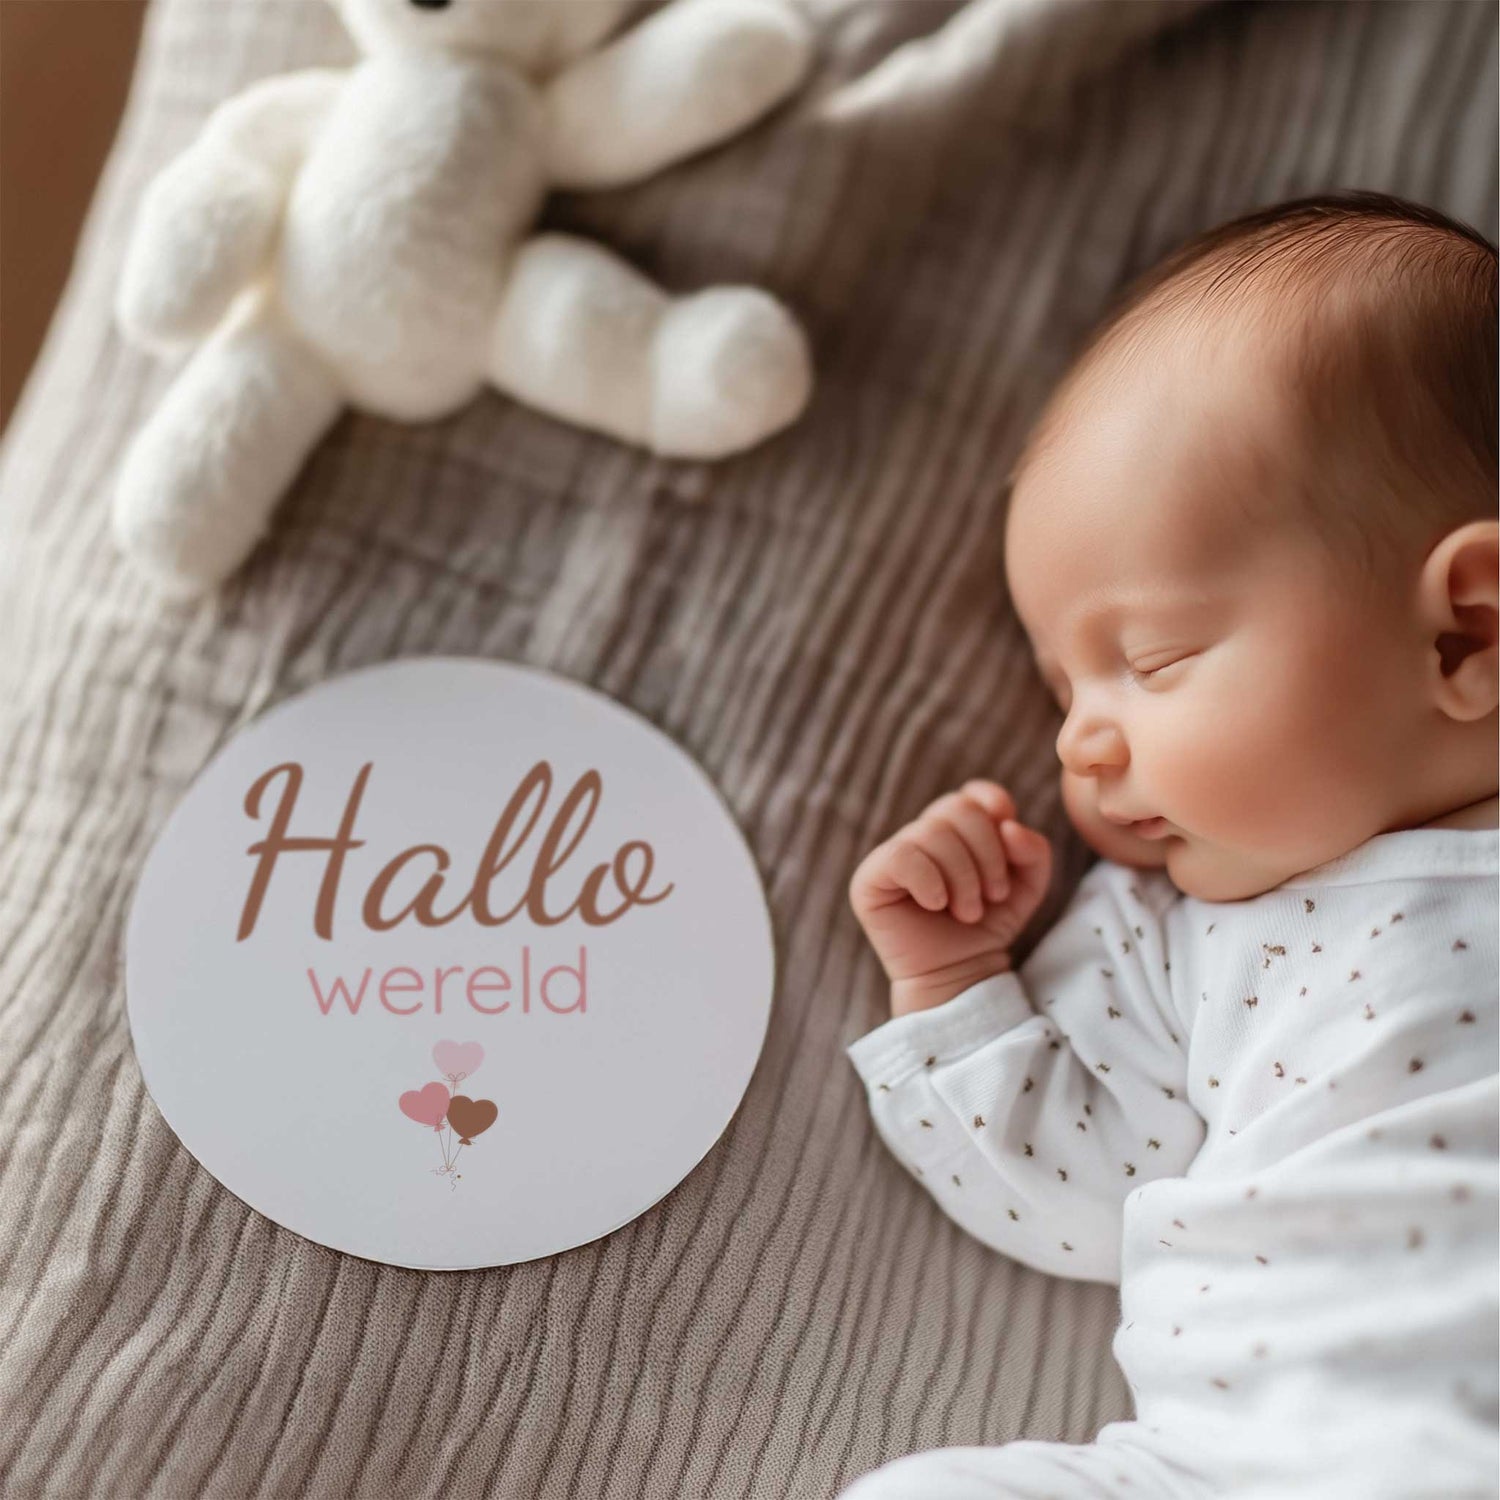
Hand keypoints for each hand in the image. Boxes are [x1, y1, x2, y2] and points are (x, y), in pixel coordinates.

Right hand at [848, 780, 1052, 1016]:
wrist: (961, 973)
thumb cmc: (988, 927)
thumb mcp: (1027, 886)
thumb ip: (1033, 850)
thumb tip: (1009, 825)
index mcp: (955, 830)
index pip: (971, 793)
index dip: (993, 804)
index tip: (1009, 836)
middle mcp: (921, 836)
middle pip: (957, 809)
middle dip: (987, 854)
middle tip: (992, 896)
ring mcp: (893, 855)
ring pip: (932, 833)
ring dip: (962, 877)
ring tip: (967, 911)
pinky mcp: (869, 880)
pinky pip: (901, 857)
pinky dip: (928, 880)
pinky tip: (935, 904)